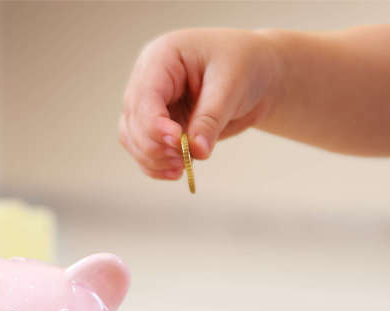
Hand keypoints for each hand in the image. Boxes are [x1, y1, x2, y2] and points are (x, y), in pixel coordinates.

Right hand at [119, 28, 279, 179]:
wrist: (257, 75)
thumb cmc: (244, 66)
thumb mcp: (231, 87)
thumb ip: (210, 120)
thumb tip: (196, 152)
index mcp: (162, 58)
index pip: (145, 97)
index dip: (155, 125)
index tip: (178, 143)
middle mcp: (149, 80)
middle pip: (134, 121)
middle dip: (155, 146)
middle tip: (184, 160)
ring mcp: (151, 104)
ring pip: (133, 139)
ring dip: (153, 160)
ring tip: (182, 168)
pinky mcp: (159, 126)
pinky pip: (144, 150)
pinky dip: (156, 165)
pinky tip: (176, 173)